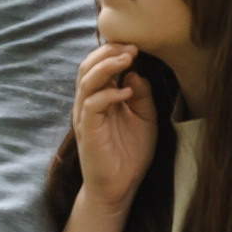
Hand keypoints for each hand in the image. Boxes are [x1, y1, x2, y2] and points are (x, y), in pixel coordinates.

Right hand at [72, 42, 157, 209]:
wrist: (121, 186)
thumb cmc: (131, 152)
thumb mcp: (145, 117)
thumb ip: (141, 94)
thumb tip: (135, 72)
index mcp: (101, 97)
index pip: (98, 65)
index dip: (114, 51)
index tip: (136, 46)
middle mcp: (89, 102)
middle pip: (87, 67)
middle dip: (108, 52)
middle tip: (132, 48)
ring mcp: (86, 116)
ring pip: (86, 81)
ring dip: (107, 66)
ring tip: (128, 59)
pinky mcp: (88, 130)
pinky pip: (91, 104)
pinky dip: (108, 94)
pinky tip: (127, 92)